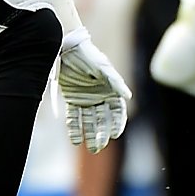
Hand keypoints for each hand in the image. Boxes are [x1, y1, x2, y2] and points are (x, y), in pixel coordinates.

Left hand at [56, 28, 131, 152]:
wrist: (66, 47)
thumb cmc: (88, 55)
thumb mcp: (102, 67)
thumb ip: (115, 81)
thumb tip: (129, 96)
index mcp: (111, 90)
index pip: (117, 112)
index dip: (117, 124)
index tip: (114, 135)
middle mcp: (100, 97)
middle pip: (103, 120)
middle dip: (102, 134)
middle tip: (99, 147)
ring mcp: (86, 99)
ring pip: (90, 121)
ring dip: (90, 135)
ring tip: (90, 148)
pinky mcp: (72, 99)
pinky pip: (74, 117)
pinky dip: (75, 128)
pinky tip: (75, 140)